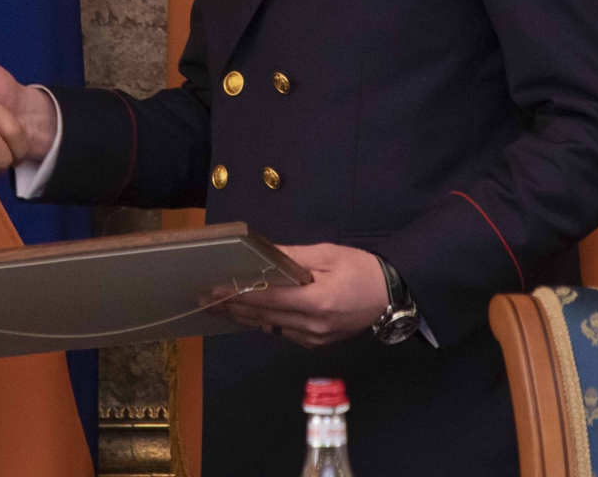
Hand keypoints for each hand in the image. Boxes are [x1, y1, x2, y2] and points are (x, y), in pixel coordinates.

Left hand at [214, 243, 387, 348]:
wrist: (392, 295)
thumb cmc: (361, 269)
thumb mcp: (326, 254)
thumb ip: (291, 258)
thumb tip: (261, 255)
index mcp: (316, 302)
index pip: (267, 300)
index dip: (238, 296)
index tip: (214, 292)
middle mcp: (313, 326)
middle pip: (263, 318)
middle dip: (233, 309)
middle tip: (206, 302)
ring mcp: (315, 338)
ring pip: (271, 328)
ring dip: (245, 318)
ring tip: (220, 307)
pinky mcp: (318, 343)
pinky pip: (284, 332)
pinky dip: (266, 322)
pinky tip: (250, 314)